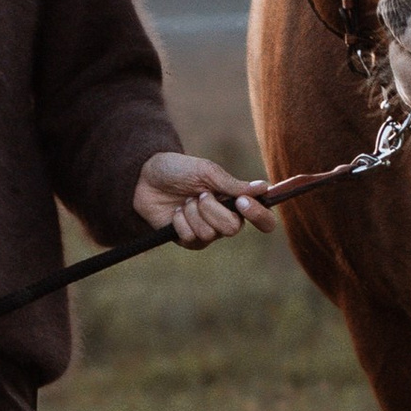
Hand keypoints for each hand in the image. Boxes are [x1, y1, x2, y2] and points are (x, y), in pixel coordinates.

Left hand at [133, 151, 275, 246]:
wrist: (146, 178)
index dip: (259, 215)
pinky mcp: (189, 240)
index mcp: (237, 201)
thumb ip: (233, 184)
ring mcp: (207, 231)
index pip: (264, 220)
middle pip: (234, 229)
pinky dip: (181, 221)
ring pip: (210, 234)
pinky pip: (191, 237)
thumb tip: (264, 188)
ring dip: (194, 213)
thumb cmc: (179, 170)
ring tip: (185, 201)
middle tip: (200, 195)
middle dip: (213, 210)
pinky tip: (176, 212)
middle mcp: (226, 219)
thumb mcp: (206, 172)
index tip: (242, 202)